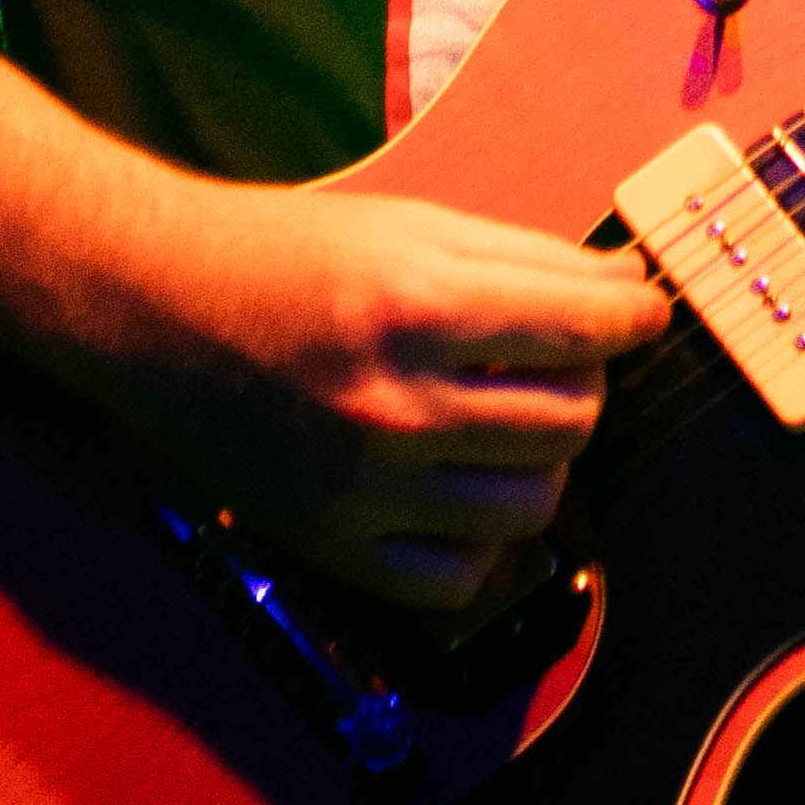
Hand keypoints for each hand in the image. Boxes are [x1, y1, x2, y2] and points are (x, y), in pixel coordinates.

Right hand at [84, 180, 672, 613]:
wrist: (159, 308)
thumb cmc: (290, 252)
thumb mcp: (414, 226)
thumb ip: (528, 259)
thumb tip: (630, 295)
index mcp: (419, 307)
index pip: (581, 331)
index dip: (635, 318)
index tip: (645, 315)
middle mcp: (397, 406)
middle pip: (572, 419)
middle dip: (586, 381)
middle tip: (556, 357)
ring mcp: (366, 488)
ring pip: (534, 503)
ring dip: (544, 459)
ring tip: (509, 418)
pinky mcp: (333, 545)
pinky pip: (461, 578)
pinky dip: (482, 541)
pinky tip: (463, 487)